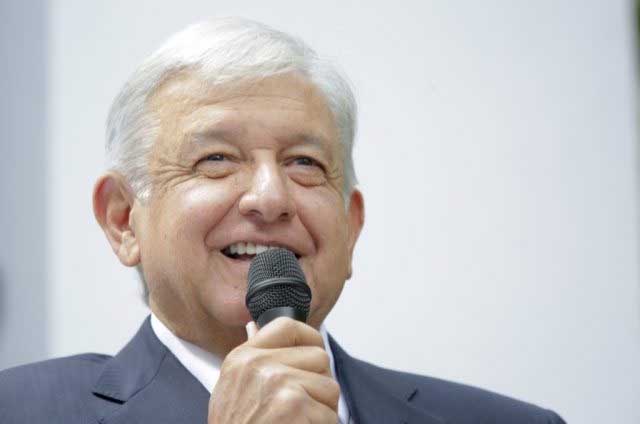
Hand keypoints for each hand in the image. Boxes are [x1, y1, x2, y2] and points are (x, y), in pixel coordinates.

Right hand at [208, 317, 339, 422]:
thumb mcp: (233, 390)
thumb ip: (254, 363)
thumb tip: (261, 330)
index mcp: (241, 358)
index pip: (287, 326)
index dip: (309, 339)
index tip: (314, 355)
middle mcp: (256, 365)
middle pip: (318, 357)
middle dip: (319, 385)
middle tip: (302, 408)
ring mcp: (276, 382)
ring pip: (330, 387)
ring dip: (322, 412)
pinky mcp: (293, 404)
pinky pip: (330, 414)